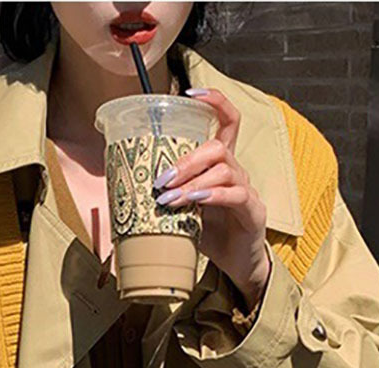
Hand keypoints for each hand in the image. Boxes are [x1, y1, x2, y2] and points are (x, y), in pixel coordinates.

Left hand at [152, 88, 270, 304]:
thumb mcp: (183, 211)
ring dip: (192, 182)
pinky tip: (195, 202)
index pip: (227, 121)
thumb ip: (166, 197)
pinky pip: (236, 194)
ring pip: (224, 169)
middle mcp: (236, 172)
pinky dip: (213, 196)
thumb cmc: (210, 234)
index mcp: (220, 165)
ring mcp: (247, 190)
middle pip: (217, 147)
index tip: (190, 92)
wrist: (237, 264)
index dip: (214, 101)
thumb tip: (124, 192)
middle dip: (186, 160)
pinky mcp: (253, 211)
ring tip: (170, 199)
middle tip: (162, 179)